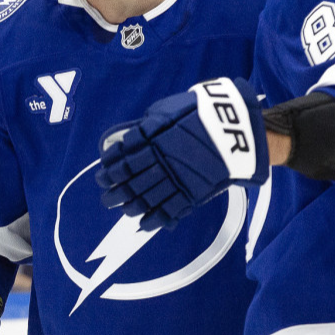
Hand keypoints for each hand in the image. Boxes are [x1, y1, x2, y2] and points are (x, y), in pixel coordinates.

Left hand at [95, 77, 268, 230]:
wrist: (233, 127)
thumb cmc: (199, 112)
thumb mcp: (167, 110)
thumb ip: (147, 126)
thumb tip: (129, 141)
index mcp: (152, 140)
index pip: (123, 160)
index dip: (110, 171)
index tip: (101, 177)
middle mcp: (160, 161)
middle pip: (130, 182)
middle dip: (115, 192)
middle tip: (106, 199)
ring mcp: (176, 179)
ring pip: (146, 198)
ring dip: (131, 206)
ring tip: (123, 210)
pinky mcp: (192, 192)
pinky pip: (169, 210)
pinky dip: (154, 219)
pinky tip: (143, 224)